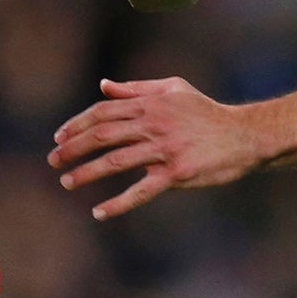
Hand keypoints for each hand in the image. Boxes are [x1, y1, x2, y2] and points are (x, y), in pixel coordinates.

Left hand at [49, 76, 266, 218]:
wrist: (244, 135)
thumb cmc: (206, 113)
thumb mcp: (173, 90)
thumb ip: (136, 88)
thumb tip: (103, 85)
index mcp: (149, 103)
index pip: (102, 112)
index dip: (76, 124)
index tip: (58, 137)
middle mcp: (153, 124)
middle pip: (102, 135)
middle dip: (72, 148)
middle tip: (52, 160)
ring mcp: (164, 149)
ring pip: (115, 161)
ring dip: (86, 172)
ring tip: (66, 181)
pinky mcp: (176, 174)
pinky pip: (140, 191)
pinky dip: (117, 203)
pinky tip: (98, 212)